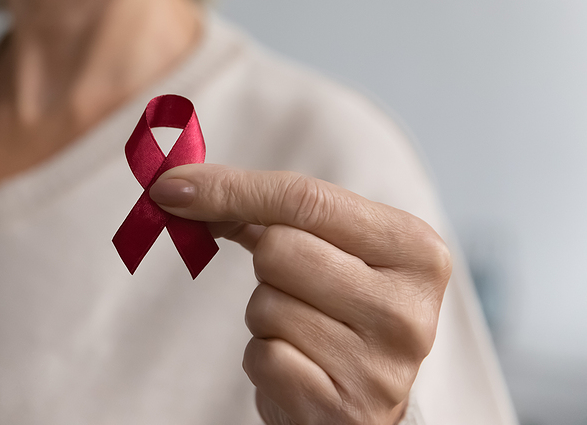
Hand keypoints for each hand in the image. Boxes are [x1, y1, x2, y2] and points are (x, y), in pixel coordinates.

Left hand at [149, 164, 451, 424]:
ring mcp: (380, 366)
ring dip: (265, 316)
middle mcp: (408, 308)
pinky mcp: (343, 409)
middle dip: (266, 265)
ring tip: (304, 333)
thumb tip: (183, 186)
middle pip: (280, 249)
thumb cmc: (340, 312)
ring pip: (266, 304)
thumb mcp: (329, 250)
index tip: (173, 186)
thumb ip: (268, 210)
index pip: (306, 199)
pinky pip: (263, 356)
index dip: (231, 188)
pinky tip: (299, 366)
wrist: (364, 405)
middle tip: (297, 289)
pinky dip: (264, 358)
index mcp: (415, 251)